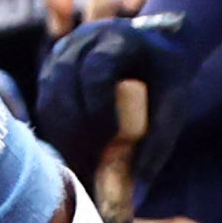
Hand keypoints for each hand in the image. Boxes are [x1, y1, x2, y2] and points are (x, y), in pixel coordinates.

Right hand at [36, 12, 201, 182]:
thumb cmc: (167, 74)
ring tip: (81, 167)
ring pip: (48, 100)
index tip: (110, 140)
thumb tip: (139, 183)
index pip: (96, 73)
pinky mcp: (51, 69)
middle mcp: (82, 40)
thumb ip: (161, 139)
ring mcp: (62, 53)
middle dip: (75, 133)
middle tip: (89, 168)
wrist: (155, 44)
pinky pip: (45, 106)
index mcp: (116, 39)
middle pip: (64, 88)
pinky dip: (57, 133)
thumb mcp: (175, 101)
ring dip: (62, 137)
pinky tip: (73, 154)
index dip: (99, 109)